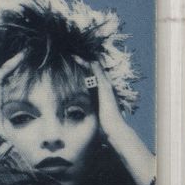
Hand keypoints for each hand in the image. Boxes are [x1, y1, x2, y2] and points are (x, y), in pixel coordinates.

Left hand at [79, 60, 155, 184]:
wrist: (113, 130)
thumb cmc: (103, 129)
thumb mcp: (93, 120)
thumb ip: (88, 118)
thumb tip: (78, 127)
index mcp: (101, 94)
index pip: (91, 78)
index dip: (82, 70)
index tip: (71, 64)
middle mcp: (104, 88)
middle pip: (93, 70)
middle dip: (83, 61)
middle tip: (71, 54)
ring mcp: (106, 87)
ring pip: (94, 68)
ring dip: (84, 60)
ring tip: (73, 53)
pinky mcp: (105, 87)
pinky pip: (95, 72)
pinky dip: (87, 64)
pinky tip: (78, 58)